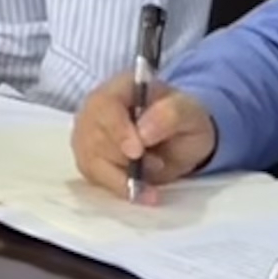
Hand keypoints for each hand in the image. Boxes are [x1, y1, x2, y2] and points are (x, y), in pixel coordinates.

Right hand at [72, 77, 215, 196]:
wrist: (181, 139)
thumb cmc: (184, 120)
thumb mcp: (190, 112)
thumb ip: (170, 115)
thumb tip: (143, 133)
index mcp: (119, 88)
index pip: (104, 105)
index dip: (116, 130)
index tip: (136, 152)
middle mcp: (95, 109)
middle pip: (93, 136)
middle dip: (124, 158)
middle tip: (157, 164)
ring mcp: (87, 134)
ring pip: (90, 160)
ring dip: (122, 175)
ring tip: (152, 175)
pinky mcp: (89, 158)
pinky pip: (94, 177)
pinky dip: (119, 187)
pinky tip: (142, 190)